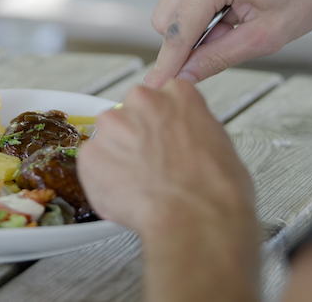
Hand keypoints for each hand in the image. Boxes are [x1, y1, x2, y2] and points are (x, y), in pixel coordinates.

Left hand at [77, 80, 260, 301]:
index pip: (161, 99)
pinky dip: (103, 181)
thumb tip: (185, 141)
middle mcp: (141, 100)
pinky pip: (92, 166)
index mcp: (177, 93)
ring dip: (117, 157)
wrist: (196, 219)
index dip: (162, 125)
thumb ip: (192, 130)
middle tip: (151, 166)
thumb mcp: (220, 144)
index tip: (165, 142)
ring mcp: (113, 125)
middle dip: (135, 137)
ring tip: (139, 186)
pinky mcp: (91, 153)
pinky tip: (127, 197)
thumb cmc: (217, 190)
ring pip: (108, 139)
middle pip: (130, 114)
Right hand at [145, 0, 311, 87]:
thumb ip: (219, 57)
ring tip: (235, 28)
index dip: (168, 62)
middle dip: (184, 43)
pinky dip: (200, 14)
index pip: (177, 30)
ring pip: (172, 8)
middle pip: (164, 19)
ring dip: (193, 28)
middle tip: (225, 48)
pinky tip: (232, 15)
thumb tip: (185, 76)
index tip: (155, 86)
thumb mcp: (265, 37)